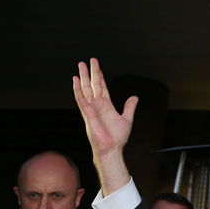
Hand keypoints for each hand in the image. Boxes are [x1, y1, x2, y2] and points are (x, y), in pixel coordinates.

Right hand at [73, 58, 136, 193]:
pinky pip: (81, 99)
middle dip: (91, 72)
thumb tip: (134, 97)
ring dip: (83, 77)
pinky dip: (77, 89)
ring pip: (86, 88)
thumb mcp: (127, 119)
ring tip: (80, 64)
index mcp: (106, 106)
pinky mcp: (87, 113)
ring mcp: (91, 108)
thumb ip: (129, 107)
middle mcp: (97, 105)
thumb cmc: (118, 138)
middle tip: (88, 60)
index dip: (100, 77)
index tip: (97, 66)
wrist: (111, 148)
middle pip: (93, 85)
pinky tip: (75, 80)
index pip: (102, 87)